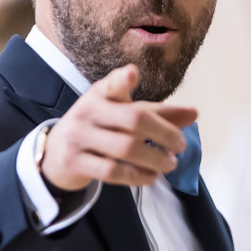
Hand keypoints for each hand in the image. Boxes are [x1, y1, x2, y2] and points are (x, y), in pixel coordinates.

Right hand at [40, 64, 197, 190]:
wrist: (56, 154)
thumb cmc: (98, 128)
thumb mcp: (121, 113)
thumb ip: (157, 113)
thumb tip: (195, 113)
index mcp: (100, 94)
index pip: (112, 83)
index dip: (122, 80)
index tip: (132, 73)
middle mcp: (87, 111)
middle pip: (133, 119)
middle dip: (165, 133)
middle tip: (181, 145)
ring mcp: (79, 137)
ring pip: (125, 148)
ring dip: (155, 158)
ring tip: (170, 163)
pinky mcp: (75, 162)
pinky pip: (112, 171)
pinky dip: (138, 176)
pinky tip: (152, 176)